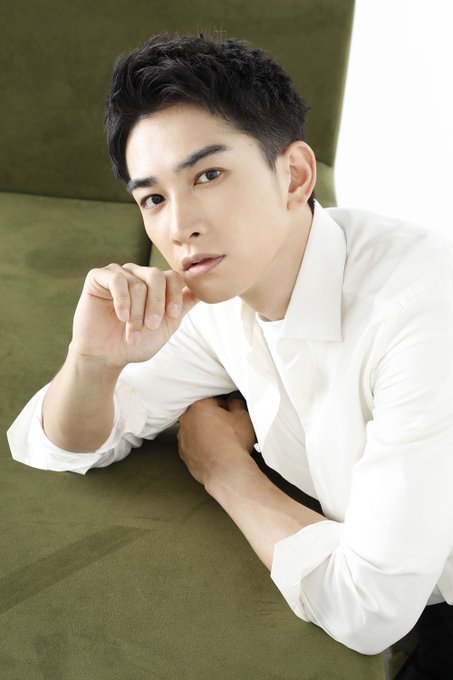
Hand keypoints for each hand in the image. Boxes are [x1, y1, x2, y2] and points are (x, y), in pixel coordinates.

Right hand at [70, 263, 198, 367]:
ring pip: (136, 283)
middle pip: (156, 275)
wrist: (106, 357)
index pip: (172, 277)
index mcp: (154, 285)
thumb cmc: (135, 343)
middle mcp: (137, 275)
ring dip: (137, 313)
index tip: (172, 315)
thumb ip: (182, 307)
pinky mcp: (98, 277)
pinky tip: (122, 317)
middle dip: (156, 303)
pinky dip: (122, 300)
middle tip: (152, 326)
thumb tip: (202, 291)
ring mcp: (118, 274)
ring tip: (132, 334)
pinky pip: (116, 279)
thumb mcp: (165, 326)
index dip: (174, 295)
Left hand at [178, 393, 256, 488]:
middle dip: (214, 419)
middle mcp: (186, 420)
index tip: (232, 414)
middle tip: (228, 428)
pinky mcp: (184, 454)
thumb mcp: (242, 416)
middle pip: (202, 414)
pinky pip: (193, 445)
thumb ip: (236, 402)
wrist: (226, 471)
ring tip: (221, 441)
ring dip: (206, 432)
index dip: (226, 407)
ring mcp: (183, 438)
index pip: (214, 400)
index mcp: (199, 406)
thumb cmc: (233, 443)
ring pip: (196, 430)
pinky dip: (202, 446)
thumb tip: (234, 399)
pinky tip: (214, 451)